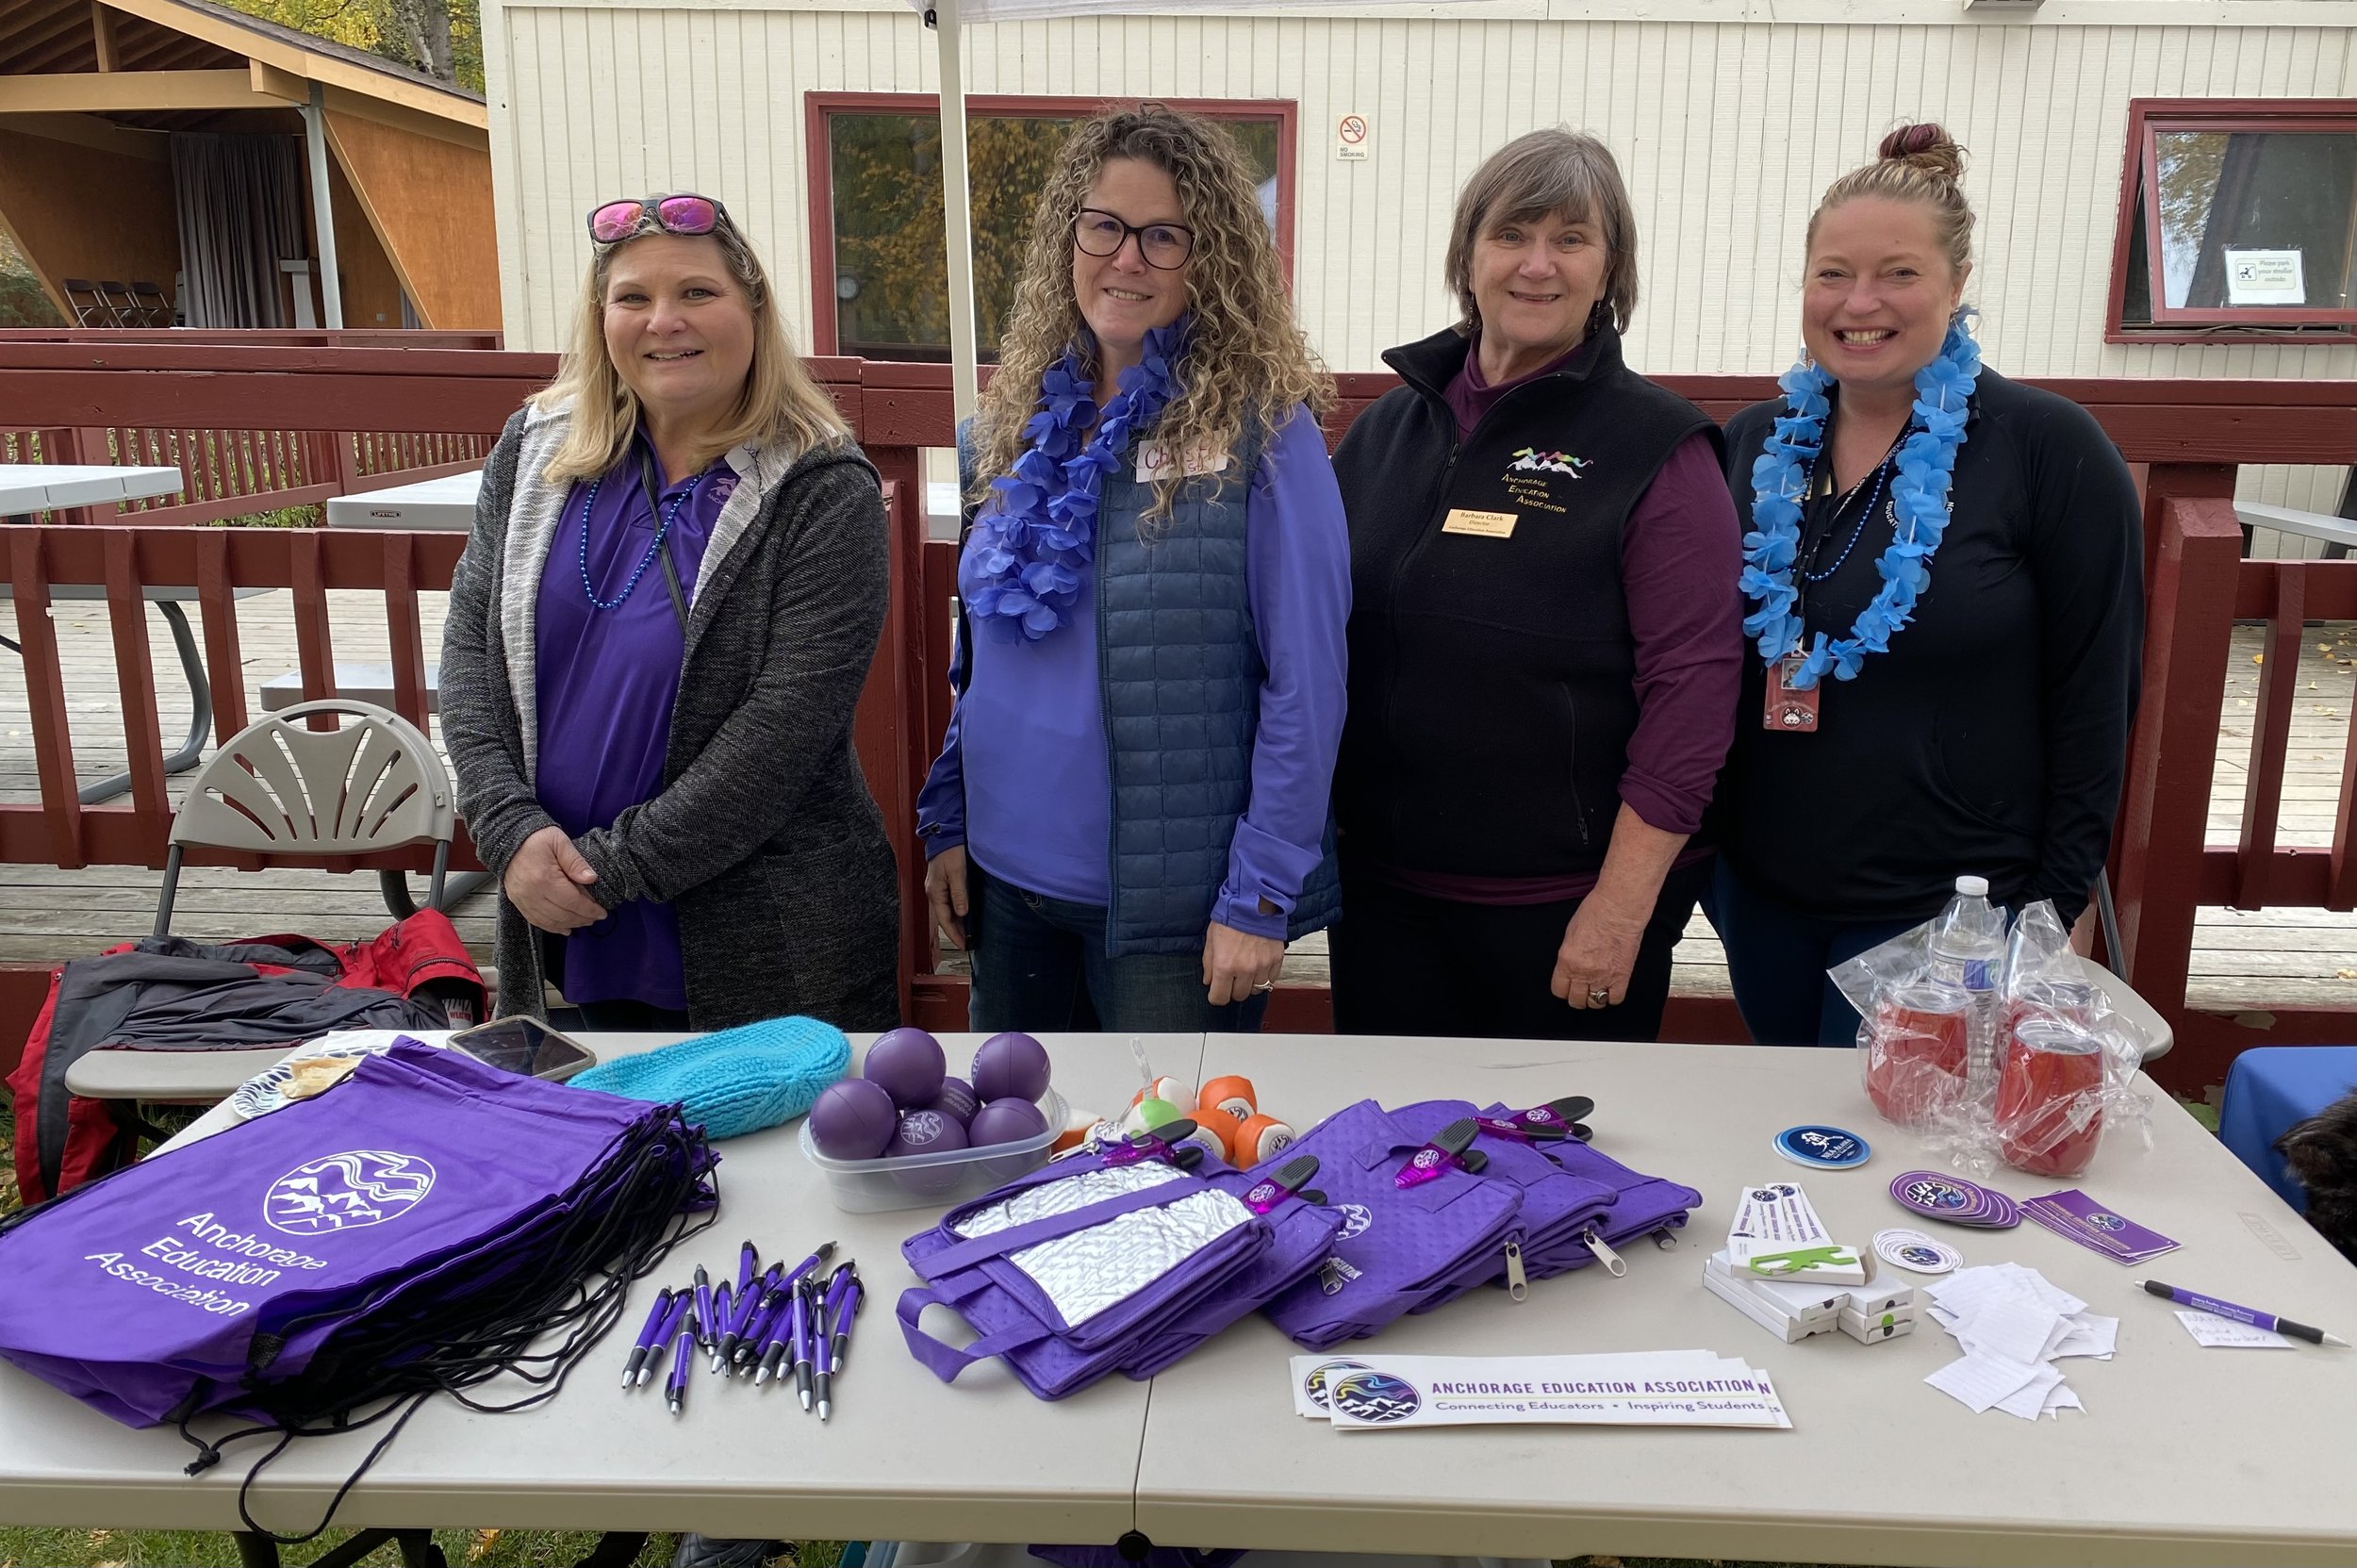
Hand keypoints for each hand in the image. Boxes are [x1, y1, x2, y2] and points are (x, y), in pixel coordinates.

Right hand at [503, 824, 603, 934]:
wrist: (508, 839)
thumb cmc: (536, 839)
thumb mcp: (560, 842)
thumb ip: (576, 861)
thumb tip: (591, 878)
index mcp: (545, 878)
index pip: (572, 901)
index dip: (589, 910)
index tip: (602, 912)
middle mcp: (532, 893)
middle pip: (562, 915)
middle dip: (582, 919)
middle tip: (596, 917)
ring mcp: (523, 899)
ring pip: (550, 921)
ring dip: (570, 924)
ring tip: (584, 922)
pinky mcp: (517, 901)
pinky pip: (536, 920)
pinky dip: (552, 927)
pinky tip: (565, 928)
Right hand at [926, 844, 970, 950]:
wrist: (945, 834)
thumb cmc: (951, 851)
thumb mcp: (958, 872)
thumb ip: (959, 893)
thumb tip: (962, 913)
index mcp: (935, 892)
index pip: (945, 920)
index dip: (954, 934)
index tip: (963, 945)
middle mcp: (933, 892)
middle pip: (944, 918)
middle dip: (954, 932)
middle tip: (966, 943)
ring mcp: (936, 888)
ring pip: (945, 911)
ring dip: (955, 923)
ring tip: (965, 933)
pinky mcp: (941, 883)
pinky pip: (947, 903)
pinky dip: (954, 912)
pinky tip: (962, 915)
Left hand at [1203, 919, 1284, 1006]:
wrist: (1254, 902)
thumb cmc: (1231, 917)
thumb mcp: (1211, 939)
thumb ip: (1208, 963)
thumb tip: (1209, 980)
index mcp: (1225, 965)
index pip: (1220, 997)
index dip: (1216, 997)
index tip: (1216, 993)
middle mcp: (1245, 969)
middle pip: (1239, 996)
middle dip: (1232, 990)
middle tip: (1231, 979)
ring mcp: (1262, 966)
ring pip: (1256, 990)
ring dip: (1249, 985)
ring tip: (1246, 972)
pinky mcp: (1276, 960)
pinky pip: (1271, 980)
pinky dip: (1264, 978)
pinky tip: (1259, 967)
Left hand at [1550, 893, 1646, 1009]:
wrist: (1619, 908)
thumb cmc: (1595, 913)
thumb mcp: (1570, 935)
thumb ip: (1569, 957)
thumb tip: (1571, 969)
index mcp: (1566, 961)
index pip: (1559, 990)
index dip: (1564, 989)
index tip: (1568, 987)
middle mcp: (1583, 972)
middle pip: (1576, 1000)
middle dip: (1579, 997)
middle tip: (1584, 989)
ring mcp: (1603, 976)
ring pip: (1596, 1003)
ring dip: (1596, 998)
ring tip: (1599, 988)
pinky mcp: (1622, 976)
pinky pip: (1615, 999)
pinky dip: (1613, 996)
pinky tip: (1612, 987)